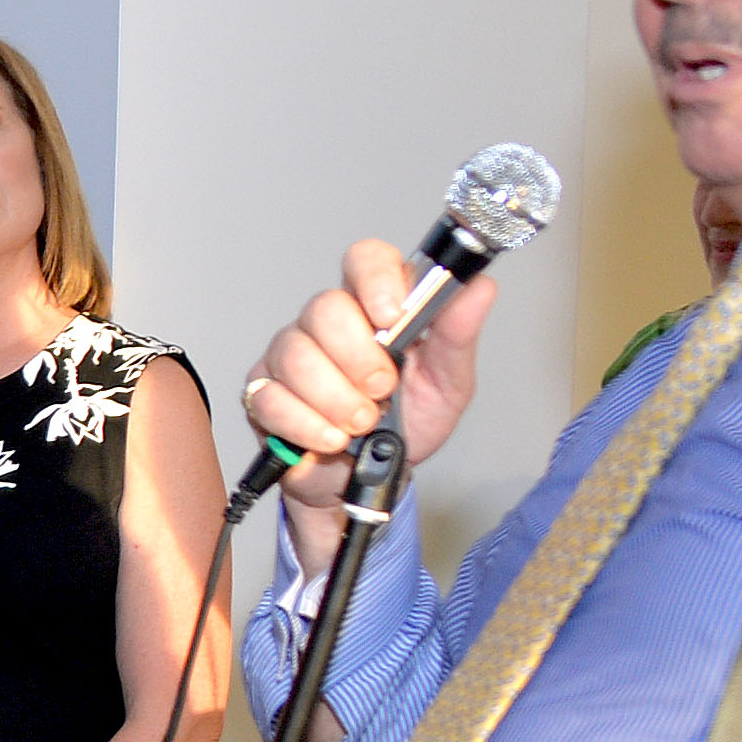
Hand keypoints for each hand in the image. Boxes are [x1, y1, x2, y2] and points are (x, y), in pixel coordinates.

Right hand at [245, 237, 500, 548]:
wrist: (370, 482)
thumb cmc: (407, 424)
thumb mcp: (447, 383)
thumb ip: (457, 336)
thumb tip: (480, 288)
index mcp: (375, 306)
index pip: (366, 259)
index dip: (375, 279)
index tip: (392, 315)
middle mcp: (327, 322)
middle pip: (324, 308)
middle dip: (358, 357)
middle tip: (382, 389)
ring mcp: (288, 354)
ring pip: (297, 356)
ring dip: (337, 400)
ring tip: (361, 424)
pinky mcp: (261, 392)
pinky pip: (272, 398)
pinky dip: (309, 426)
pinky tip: (330, 439)